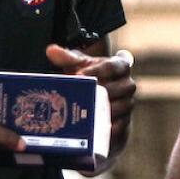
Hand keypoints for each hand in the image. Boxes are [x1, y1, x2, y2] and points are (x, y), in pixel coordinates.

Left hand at [47, 45, 136, 169]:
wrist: (97, 104)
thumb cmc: (89, 80)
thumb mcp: (79, 67)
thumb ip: (67, 58)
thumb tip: (51, 50)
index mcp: (120, 66)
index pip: (113, 65)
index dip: (97, 70)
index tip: (78, 75)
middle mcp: (128, 85)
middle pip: (121, 87)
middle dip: (101, 91)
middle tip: (82, 95)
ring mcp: (128, 104)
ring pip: (122, 106)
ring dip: (105, 109)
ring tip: (87, 110)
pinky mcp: (125, 123)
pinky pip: (121, 125)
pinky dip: (109, 127)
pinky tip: (95, 127)